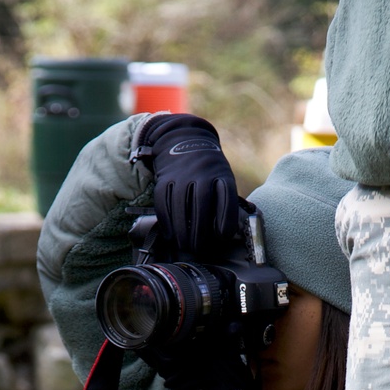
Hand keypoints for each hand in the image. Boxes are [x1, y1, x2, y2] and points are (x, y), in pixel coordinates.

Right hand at [132, 114, 238, 253]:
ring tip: (184, 245)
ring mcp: (181, 173)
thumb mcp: (223, 178)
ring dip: (181, 229)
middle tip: (198, 249)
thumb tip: (224, 235)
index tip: (223, 236)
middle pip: (200, 203)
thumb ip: (224, 201)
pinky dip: (166, 220)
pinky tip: (170, 234)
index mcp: (221, 174)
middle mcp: (202, 171)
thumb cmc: (208, 171)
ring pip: (180, 204)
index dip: (226, 218)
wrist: (184, 139)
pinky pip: (162, 201)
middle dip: (199, 230)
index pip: (226, 196)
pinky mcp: (164, 176)